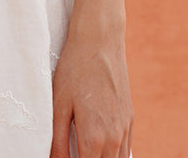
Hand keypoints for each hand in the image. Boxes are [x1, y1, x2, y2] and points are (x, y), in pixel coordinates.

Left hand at [50, 32, 133, 157]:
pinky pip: (126, 150)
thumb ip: (57, 141)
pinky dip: (114, 155)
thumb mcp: (58, 105)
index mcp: (94, 138)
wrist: (99, 41)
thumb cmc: (74, 70)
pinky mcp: (130, 119)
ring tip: (85, 151)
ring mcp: (125, 129)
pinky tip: (100, 149)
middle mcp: (114, 138)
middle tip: (74, 152)